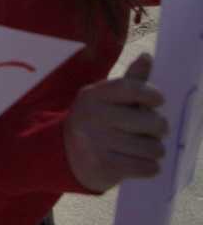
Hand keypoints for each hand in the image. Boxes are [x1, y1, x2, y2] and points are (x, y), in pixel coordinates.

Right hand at [65, 54, 166, 191]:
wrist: (66, 155)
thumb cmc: (96, 122)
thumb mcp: (107, 99)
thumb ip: (130, 82)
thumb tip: (147, 57)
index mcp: (94, 95)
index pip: (132, 89)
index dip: (152, 94)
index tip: (157, 101)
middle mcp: (93, 116)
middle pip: (152, 122)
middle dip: (158, 128)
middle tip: (150, 131)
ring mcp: (97, 143)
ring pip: (153, 148)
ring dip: (154, 150)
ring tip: (142, 148)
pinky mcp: (104, 166)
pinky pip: (147, 168)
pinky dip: (149, 167)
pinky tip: (137, 162)